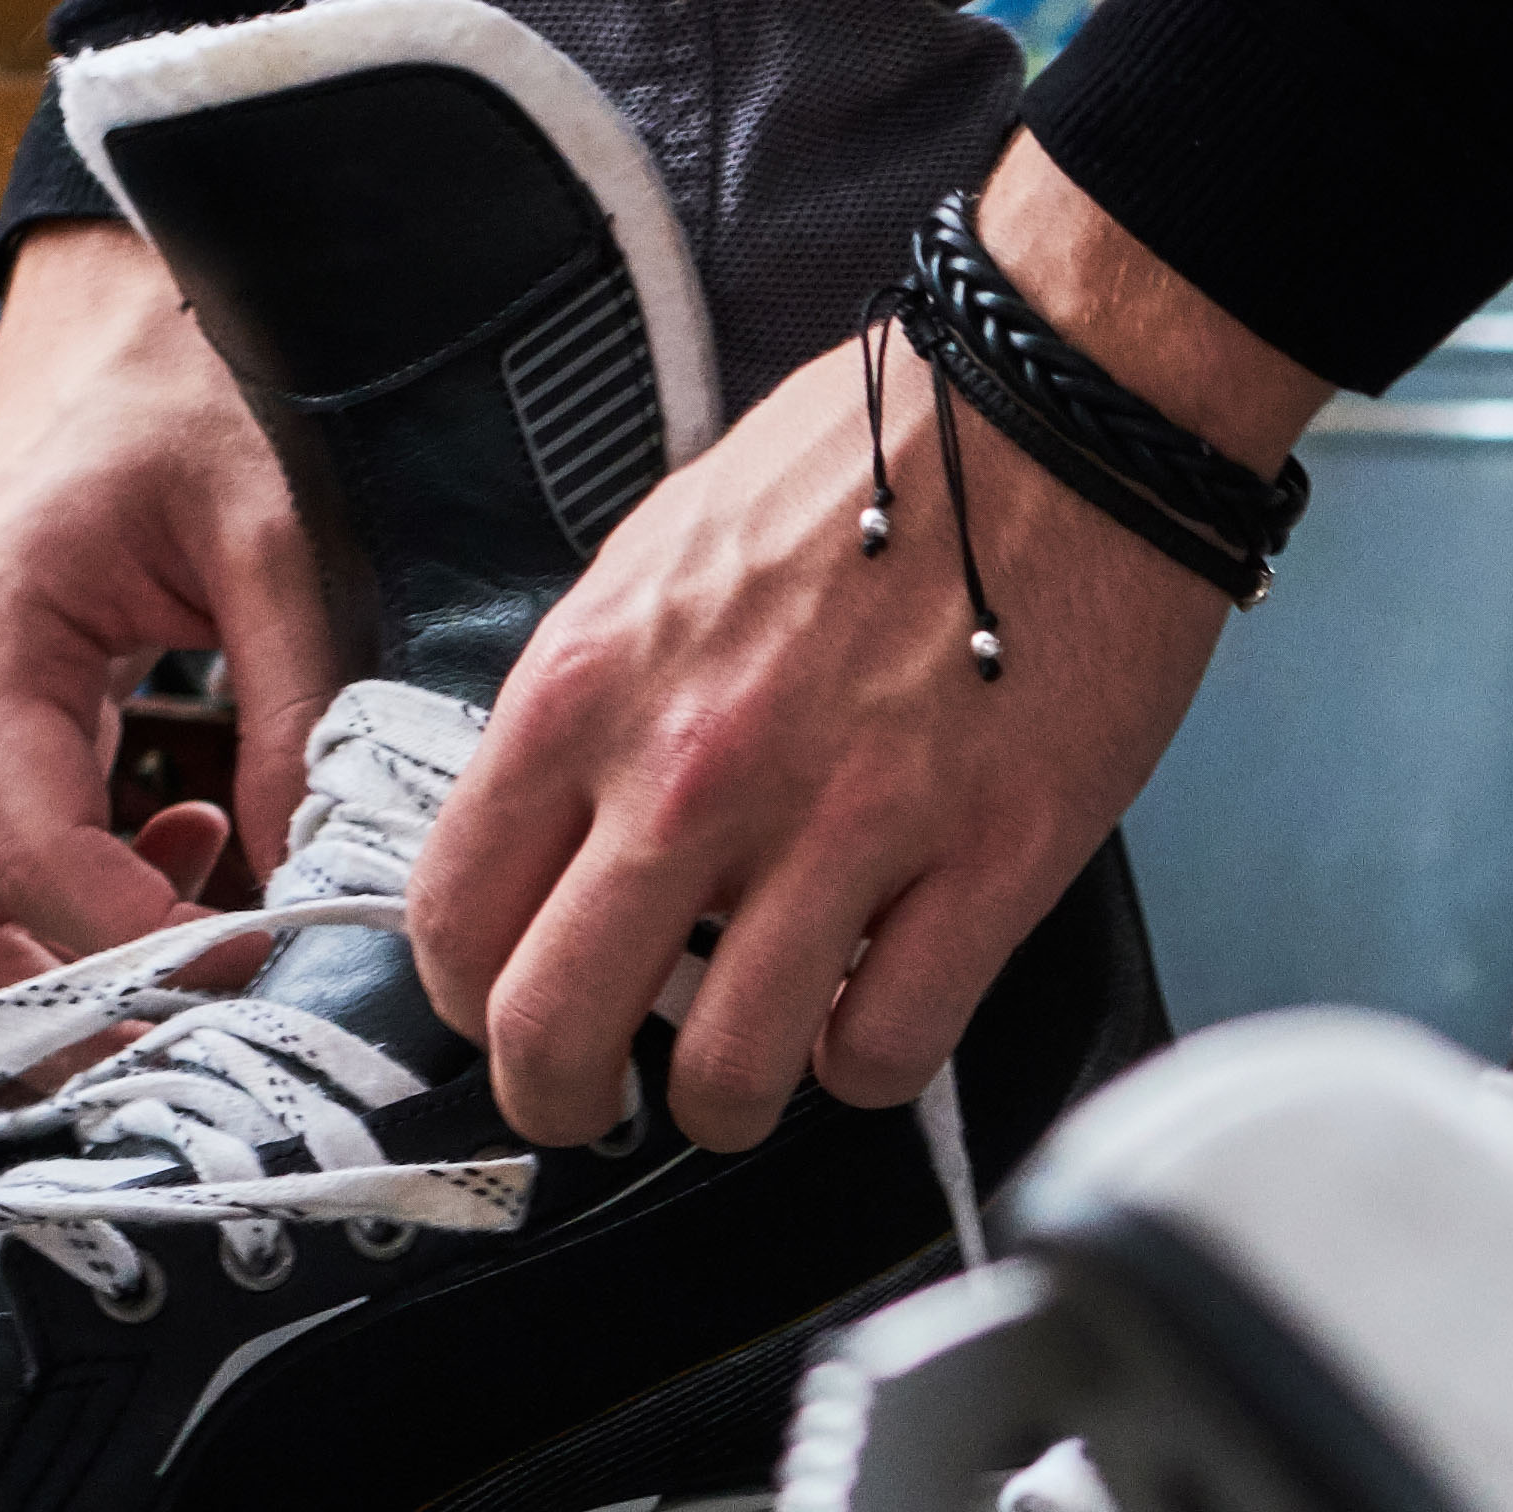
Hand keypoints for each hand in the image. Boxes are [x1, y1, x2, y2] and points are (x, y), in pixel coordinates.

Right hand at [0, 216, 338, 1000]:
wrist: (129, 285)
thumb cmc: (196, 385)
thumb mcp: (274, 537)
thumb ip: (297, 714)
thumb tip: (325, 878)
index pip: (35, 868)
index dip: (144, 958)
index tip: (265, 989)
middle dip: (65, 1025)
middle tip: (214, 1065)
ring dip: (80, 971)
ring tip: (232, 958)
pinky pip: (9, 859)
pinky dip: (94, 902)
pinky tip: (209, 860)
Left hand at [408, 136, 1331, 1149]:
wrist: (1059, 405)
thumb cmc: (876, 462)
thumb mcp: (663, 559)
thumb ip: (601, 705)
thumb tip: (573, 833)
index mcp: (590, 684)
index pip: (453, 915)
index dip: (473, 1001)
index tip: (510, 1014)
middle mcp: (694, 770)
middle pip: (554, 1033)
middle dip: (563, 1103)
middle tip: (599, 1106)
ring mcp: (844, 827)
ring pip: (728, 1077)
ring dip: (730, 1103)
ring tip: (758, 1064)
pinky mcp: (987, 863)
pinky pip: (887, 1049)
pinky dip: (871, 1063)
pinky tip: (876, 1011)